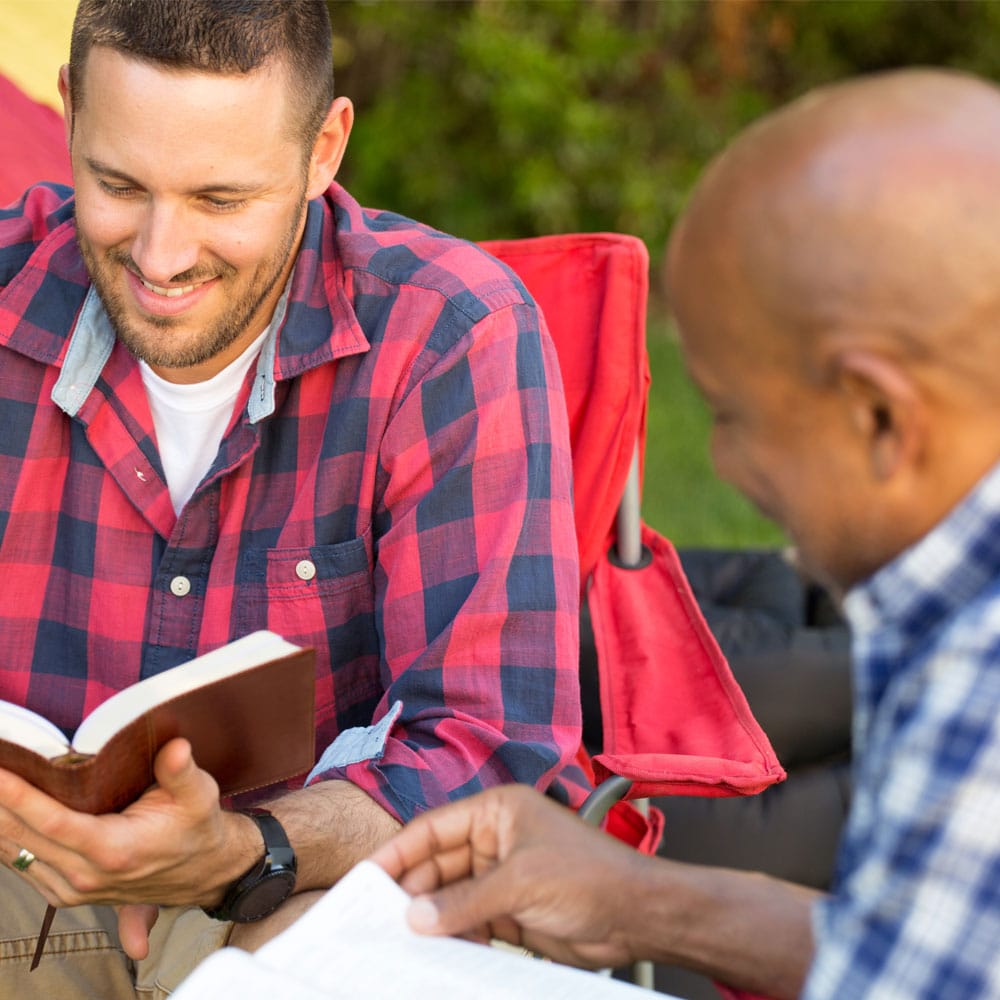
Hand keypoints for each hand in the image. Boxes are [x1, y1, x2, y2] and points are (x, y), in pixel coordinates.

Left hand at [0, 739, 259, 957]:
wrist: (204, 872)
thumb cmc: (198, 827)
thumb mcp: (199, 794)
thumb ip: (181, 771)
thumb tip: (176, 747)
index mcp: (114, 851)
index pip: (53, 822)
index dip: (19, 797)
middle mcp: (86, 876)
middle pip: (22, 838)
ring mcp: (71, 889)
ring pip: (14, 855)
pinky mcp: (64, 893)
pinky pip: (20, 865)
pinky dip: (4, 840)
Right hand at [370, 784, 654, 969]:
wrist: (636, 916)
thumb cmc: (588, 876)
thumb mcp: (520, 882)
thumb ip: (464, 900)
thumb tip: (414, 916)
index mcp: (497, 812)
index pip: (434, 828)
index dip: (398, 851)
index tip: (365, 876)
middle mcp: (495, 839)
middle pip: (437, 864)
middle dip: (411, 891)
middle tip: (376, 921)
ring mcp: (501, 875)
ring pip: (449, 895)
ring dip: (429, 918)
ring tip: (400, 942)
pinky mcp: (509, 909)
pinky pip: (467, 921)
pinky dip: (452, 935)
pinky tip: (436, 952)